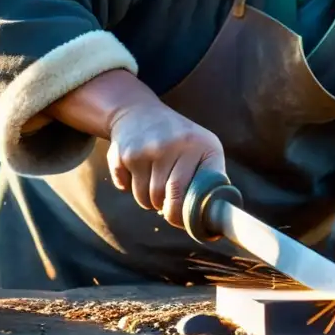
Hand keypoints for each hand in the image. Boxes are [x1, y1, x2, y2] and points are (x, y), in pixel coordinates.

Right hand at [106, 100, 224, 228]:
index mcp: (203, 146)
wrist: (140, 113)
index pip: (196, 195)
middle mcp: (176, 145)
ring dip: (149, 200)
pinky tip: (136, 170)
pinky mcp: (123, 152)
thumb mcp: (204, 149)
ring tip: (154, 183)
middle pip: (166, 198)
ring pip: (145, 198)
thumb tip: (209, 221)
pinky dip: (128, 186)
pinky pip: (124, 188)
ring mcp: (147, 148)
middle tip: (167, 204)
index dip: (187, 214)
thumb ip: (211, 181)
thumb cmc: (181, 140)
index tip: (185, 220)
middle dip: (166, 209)